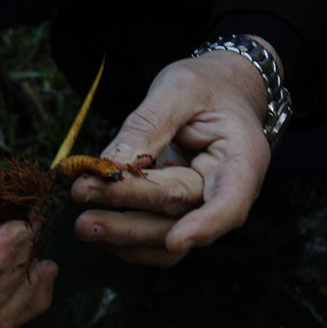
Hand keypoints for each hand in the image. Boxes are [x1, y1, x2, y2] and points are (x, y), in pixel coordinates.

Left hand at [71, 45, 274, 265]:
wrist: (218, 91)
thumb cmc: (206, 86)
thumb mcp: (180, 88)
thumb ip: (148, 124)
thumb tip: (109, 165)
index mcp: (242, 158)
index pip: (231, 202)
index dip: (206, 225)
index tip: (176, 241)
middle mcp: (226, 192)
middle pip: (180, 214)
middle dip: (132, 221)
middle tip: (85, 221)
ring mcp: (201, 208)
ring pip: (165, 237)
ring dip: (122, 236)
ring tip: (84, 226)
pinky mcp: (177, 214)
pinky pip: (154, 239)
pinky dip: (124, 239)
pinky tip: (97, 224)